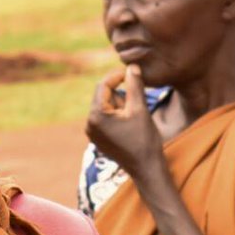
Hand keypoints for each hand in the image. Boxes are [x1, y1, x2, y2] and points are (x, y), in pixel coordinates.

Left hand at [85, 64, 164, 180]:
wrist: (145, 168)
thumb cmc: (144, 139)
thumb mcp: (140, 108)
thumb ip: (134, 85)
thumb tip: (132, 66)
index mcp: (96, 116)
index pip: (103, 85)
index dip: (118, 76)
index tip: (133, 72)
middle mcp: (89, 124)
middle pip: (104, 96)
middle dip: (121, 95)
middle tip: (136, 106)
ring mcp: (92, 133)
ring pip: (106, 107)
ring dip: (121, 106)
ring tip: (133, 120)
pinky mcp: (98, 138)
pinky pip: (106, 118)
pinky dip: (118, 116)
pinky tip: (129, 127)